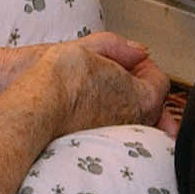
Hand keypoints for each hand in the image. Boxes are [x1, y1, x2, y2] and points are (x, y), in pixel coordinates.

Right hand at [29, 34, 171, 137]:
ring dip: (121, 101)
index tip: (127, 58)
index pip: (159, 80)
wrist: (35, 108)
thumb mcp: (93, 47)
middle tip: (114, 72)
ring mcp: (117, 137)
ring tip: (98, 87)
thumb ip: (121, 47)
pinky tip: (87, 106)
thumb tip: (138, 51)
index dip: (143, 64)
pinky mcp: (97, 147)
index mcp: (144, 98)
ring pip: (130, 117)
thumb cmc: (61, 79)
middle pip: (148, 102)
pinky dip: (105, 117)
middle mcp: (135, 123)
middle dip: (136, 85)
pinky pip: (111, 130)